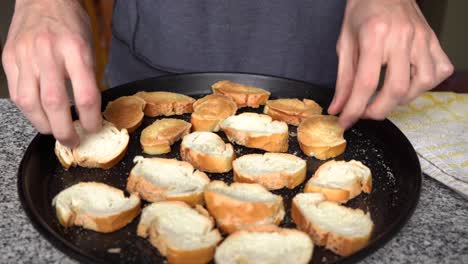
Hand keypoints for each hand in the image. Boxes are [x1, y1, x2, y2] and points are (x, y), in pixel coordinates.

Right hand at [2, 0, 101, 146]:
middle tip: (72, 141)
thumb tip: (90, 108)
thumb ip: (88, 75)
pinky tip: (39, 115)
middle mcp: (49, 54)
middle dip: (64, 130)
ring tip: (54, 131)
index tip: (94, 128)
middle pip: (55, 104)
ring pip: (30, 103)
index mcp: (76, 50)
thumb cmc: (70, 22)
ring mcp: (25, 56)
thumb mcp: (89, 45)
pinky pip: (17, 93)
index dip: (90, 119)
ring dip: (43, 124)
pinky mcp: (9, 58)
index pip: (86, 95)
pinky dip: (29, 111)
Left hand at [329, 0, 453, 127]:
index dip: (354, 109)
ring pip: (421, 84)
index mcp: (374, 35)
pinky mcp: (433, 40)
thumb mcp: (345, 43)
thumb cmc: (362, 12)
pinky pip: (439, 71)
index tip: (345, 122)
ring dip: (401, 100)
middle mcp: (402, 37)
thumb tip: (338, 108)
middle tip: (364, 113)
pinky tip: (408, 83)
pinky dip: (424, 85)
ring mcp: (422, 38)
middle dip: (378, 111)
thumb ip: (343, 78)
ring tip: (384, 97)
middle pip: (396, 89)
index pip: (366, 83)